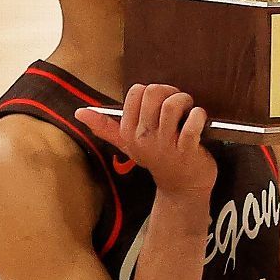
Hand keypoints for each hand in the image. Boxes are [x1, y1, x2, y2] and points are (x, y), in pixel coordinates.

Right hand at [75, 84, 216, 198]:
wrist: (181, 188)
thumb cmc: (157, 159)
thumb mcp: (128, 144)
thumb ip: (105, 127)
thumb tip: (79, 113)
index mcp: (129, 132)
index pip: (136, 92)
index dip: (152, 91)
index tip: (160, 103)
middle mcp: (144, 137)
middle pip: (153, 93)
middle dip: (170, 92)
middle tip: (178, 104)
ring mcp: (165, 145)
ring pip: (172, 105)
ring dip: (185, 101)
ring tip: (189, 110)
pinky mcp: (187, 150)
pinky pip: (193, 122)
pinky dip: (199, 115)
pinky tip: (199, 120)